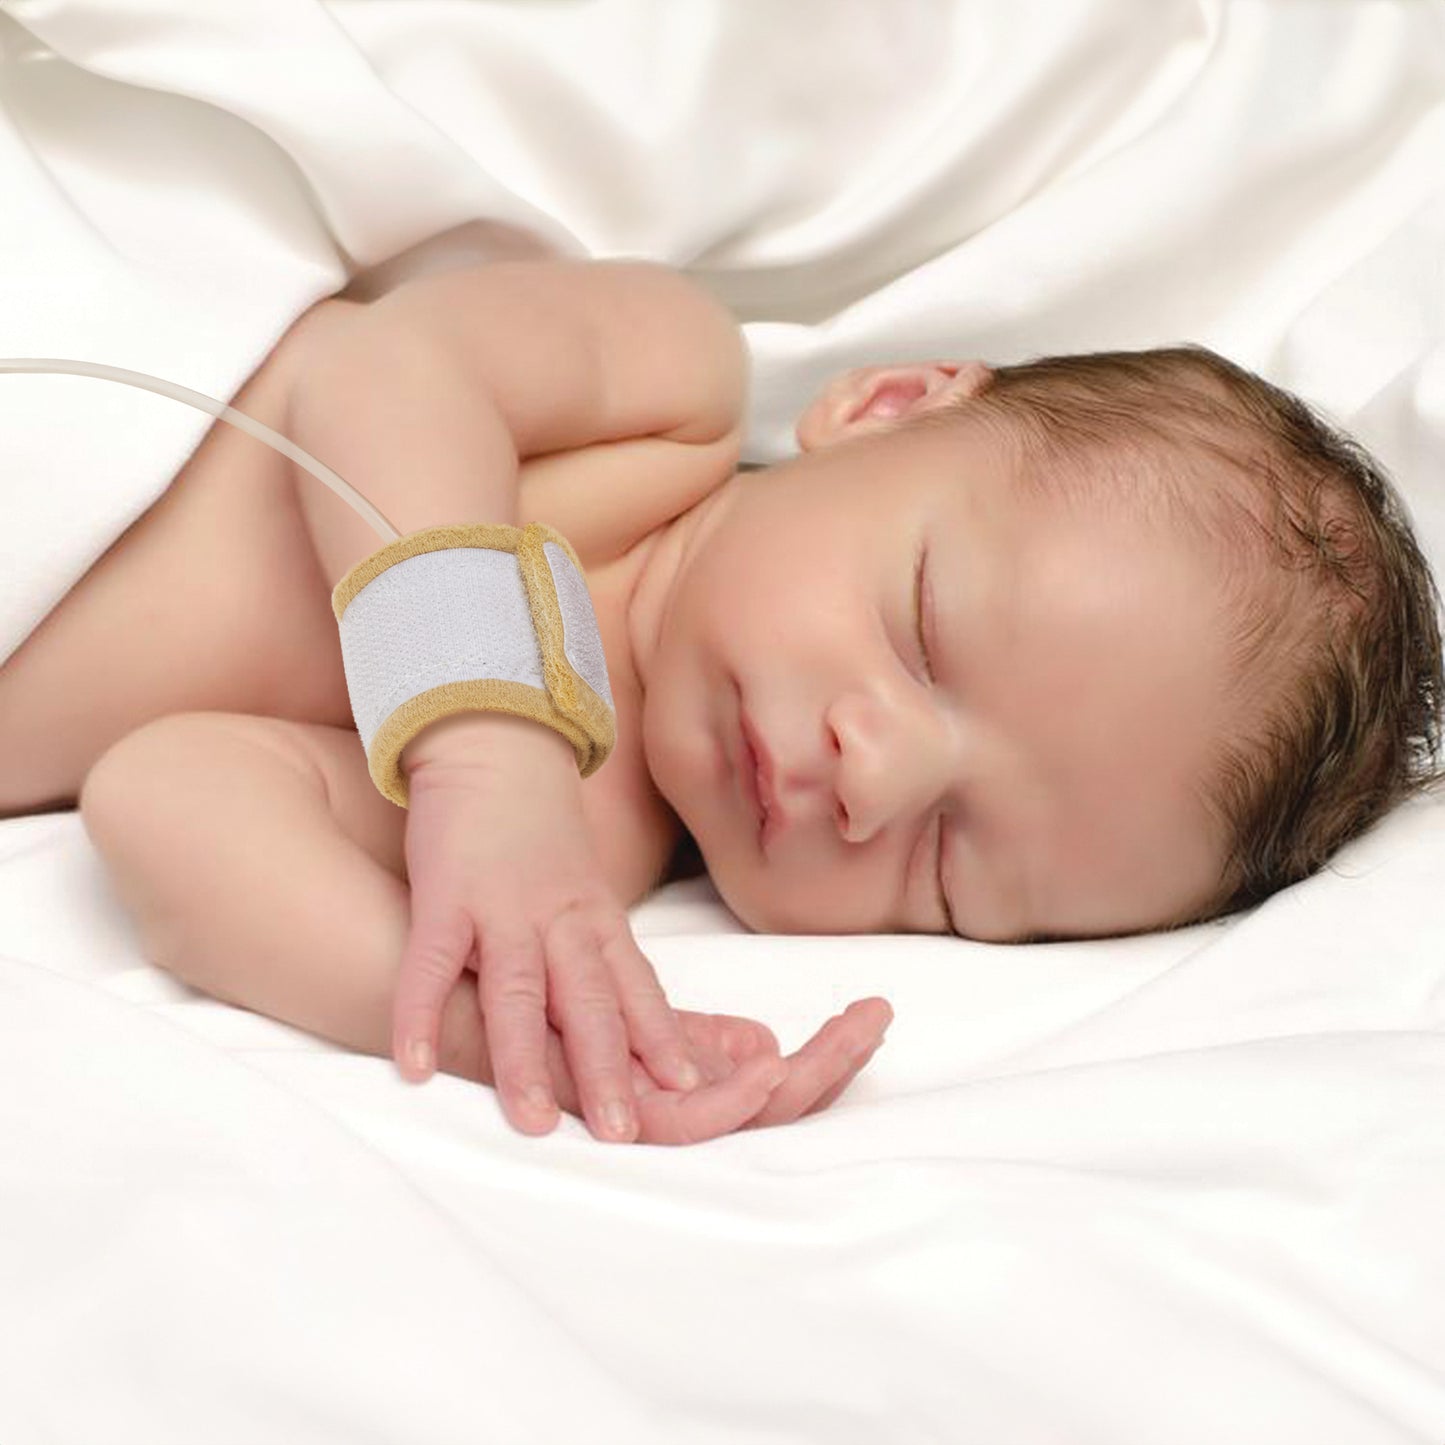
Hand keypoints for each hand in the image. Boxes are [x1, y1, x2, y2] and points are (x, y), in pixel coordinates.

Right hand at [393, 715, 704, 1142]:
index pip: (637, 989)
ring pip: (518, 990)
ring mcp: (502, 907)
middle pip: (589, 1001)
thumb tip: (640, 1031)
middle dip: (608, 1068)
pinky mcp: (444, 896)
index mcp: (599, 921)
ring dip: (524, 1058)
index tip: (689, 1094)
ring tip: (530, 1122)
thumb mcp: (586, 898)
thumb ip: (602, 961)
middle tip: (624, 1133)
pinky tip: (414, 1064)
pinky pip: (431, 962)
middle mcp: (561, 919)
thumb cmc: (541, 840)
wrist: (494, 750)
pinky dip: (421, 1013)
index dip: (660, 1041)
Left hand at [467, 999, 894, 1144]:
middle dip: (833, 1064)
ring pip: (738, 1117)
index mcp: (665, 1080)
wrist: (440, 984)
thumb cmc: (518, 988)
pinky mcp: (598, 1112)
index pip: (767, 1084)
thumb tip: (761, 1040)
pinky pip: (676, 1122)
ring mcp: (631, 1111)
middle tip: (881, 1023)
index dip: (825, 1054)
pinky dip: (730, 1100)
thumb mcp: (609, 994)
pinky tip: (775, 1066)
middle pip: (769, 1105)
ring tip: (856, 1040)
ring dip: (801, 1081)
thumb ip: (681, 1027)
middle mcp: (656, 1104)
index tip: (872, 1015)